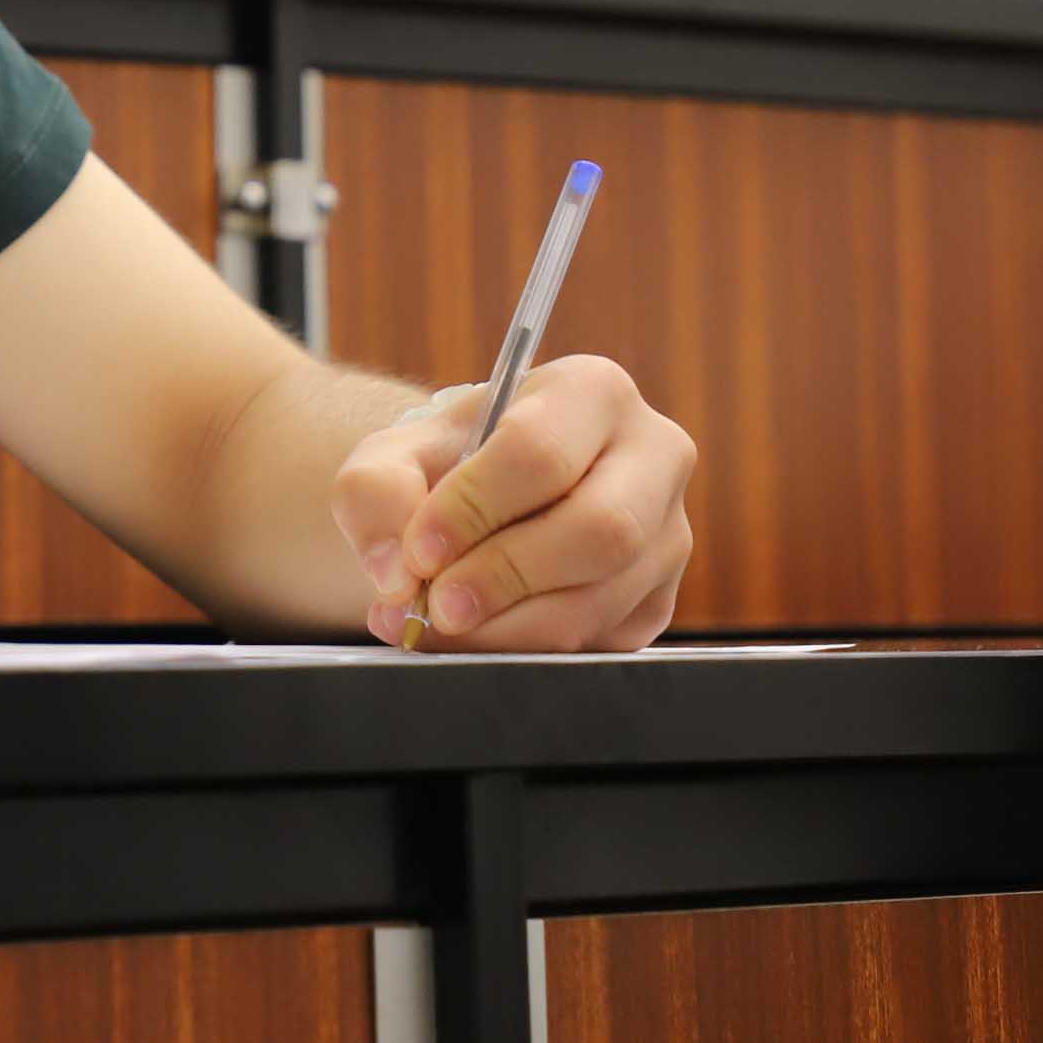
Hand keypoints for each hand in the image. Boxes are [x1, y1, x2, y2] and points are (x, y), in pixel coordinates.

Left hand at [329, 355, 693, 652]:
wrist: (478, 502)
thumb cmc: (445, 465)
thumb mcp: (394, 454)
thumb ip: (375, 492)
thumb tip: (397, 572)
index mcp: (592, 392)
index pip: (541, 451)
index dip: (474, 509)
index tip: (417, 551)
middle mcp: (653, 457)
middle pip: (599, 528)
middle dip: (503, 577)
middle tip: (434, 605)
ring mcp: (667, 534)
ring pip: (600, 597)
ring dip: (508, 628)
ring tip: (435, 626)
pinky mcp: (658, 601)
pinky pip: (601, 641)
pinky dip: (527, 650)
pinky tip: (478, 635)